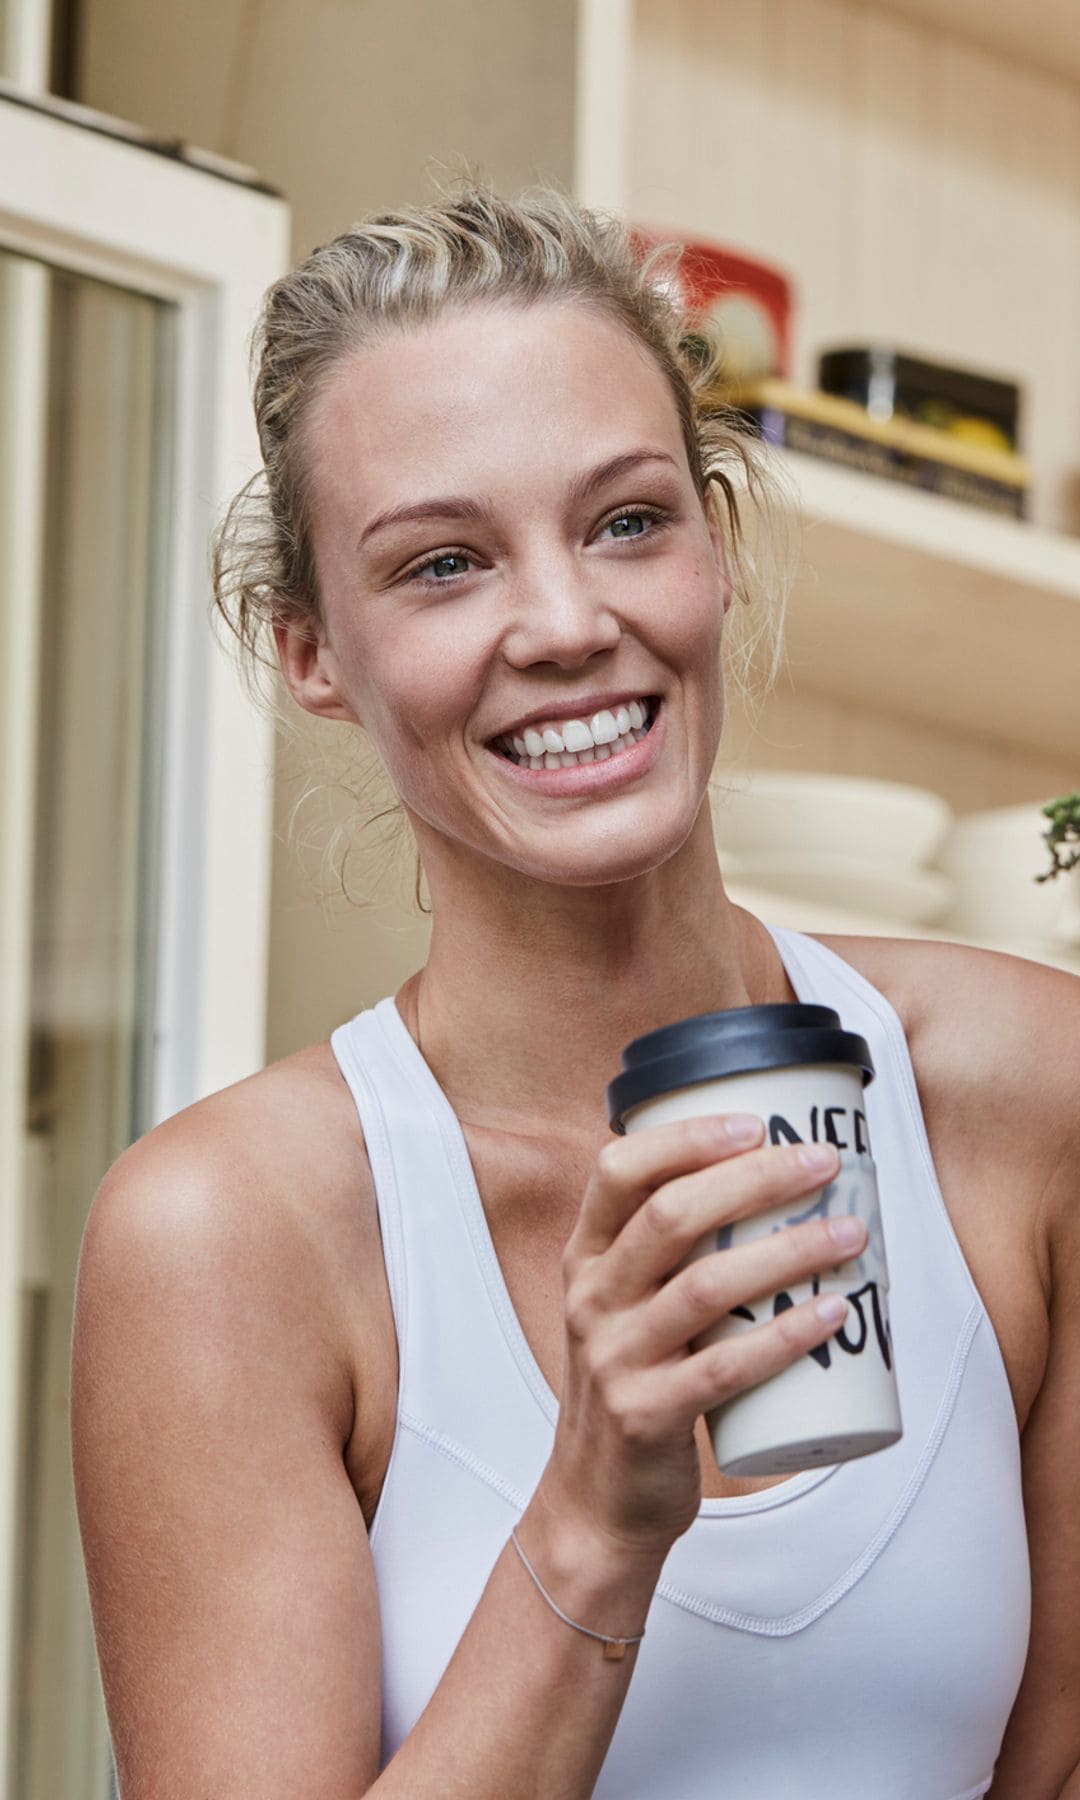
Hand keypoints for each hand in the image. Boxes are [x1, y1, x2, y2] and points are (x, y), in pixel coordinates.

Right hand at [539, 1114, 863, 1559]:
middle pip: (671, 1216)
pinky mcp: (646, 1414)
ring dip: (787, 1251)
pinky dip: (784, 1337)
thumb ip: (672, 1254)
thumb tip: (777, 1187)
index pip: (618, 1171)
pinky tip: (833, 1314)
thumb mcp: (626, 1307)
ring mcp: (614, 1358)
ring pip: (705, 1286)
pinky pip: (724, 1368)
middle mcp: (592, 1299)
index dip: (685, 1138)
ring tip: (850, 1234)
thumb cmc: (635, 1384)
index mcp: (586, 1258)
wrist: (597, 1501)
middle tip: (822, 1164)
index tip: (753, 1122)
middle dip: (755, 1179)